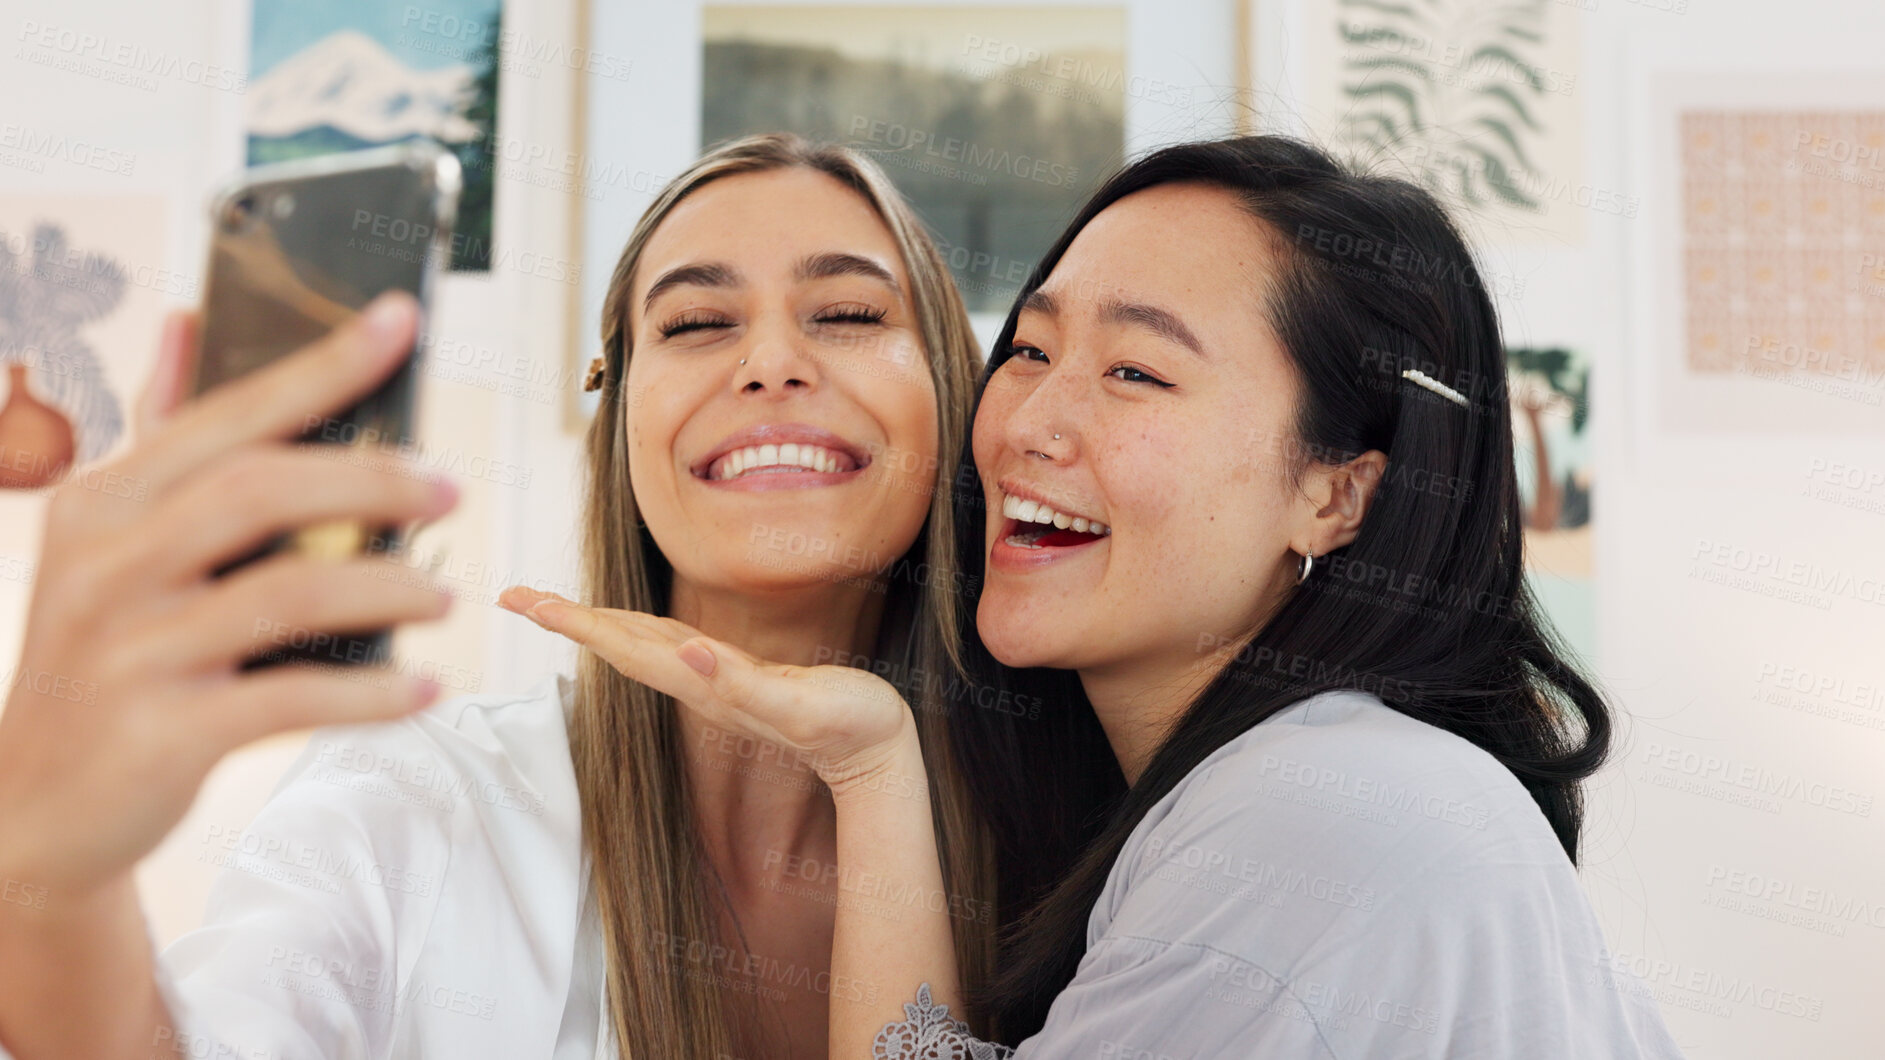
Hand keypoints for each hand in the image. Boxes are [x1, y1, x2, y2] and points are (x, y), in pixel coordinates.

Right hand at [0, 294, 458, 898]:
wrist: (31, 805)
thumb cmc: (101, 650)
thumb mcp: (108, 535)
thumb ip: (157, 432)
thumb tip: (186, 321)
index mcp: (106, 500)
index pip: (230, 414)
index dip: (321, 365)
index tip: (400, 318)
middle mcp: (107, 564)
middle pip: (260, 490)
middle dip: (370, 480)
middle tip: (450, 488)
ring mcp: (130, 650)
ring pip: (283, 594)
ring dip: (384, 588)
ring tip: (443, 594)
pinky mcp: (160, 734)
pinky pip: (287, 701)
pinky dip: (368, 694)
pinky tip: (422, 686)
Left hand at [497, 586, 919, 794]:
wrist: (877, 754)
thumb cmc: (848, 726)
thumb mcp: (800, 703)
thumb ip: (743, 684)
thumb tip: (687, 652)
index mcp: (704, 682)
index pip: (623, 646)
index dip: (572, 621)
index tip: (523, 602)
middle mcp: (699, 682)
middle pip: (618, 644)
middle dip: (565, 618)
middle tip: (513, 595)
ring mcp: (716, 682)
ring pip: (641, 646)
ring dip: (594, 625)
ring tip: (554, 607)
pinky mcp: (736, 677)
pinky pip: (671, 649)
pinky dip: (638, 632)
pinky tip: (630, 628)